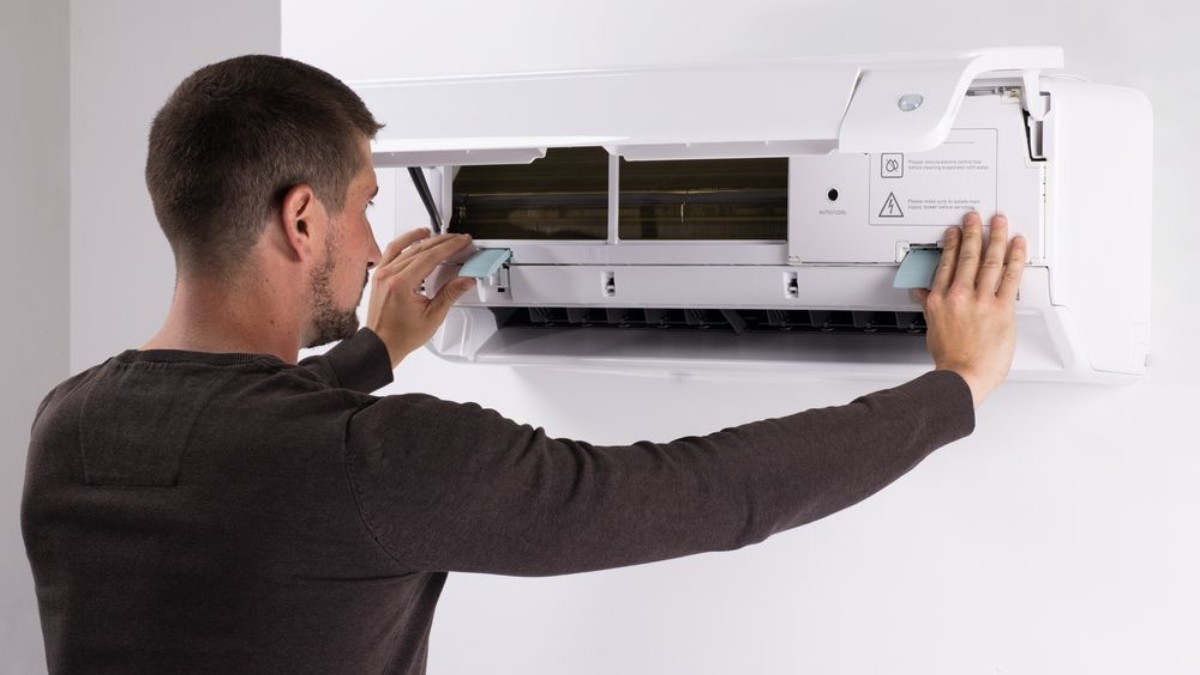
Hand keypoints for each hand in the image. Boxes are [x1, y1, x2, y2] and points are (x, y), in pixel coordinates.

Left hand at [365, 228, 475, 367]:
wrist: (381, 344)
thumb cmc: (401, 335)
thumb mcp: (432, 316)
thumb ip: (450, 294)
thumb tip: (466, 280)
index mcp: (401, 284)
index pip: (430, 257)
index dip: (449, 247)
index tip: (461, 242)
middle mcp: (389, 275)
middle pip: (419, 249)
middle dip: (441, 242)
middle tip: (457, 239)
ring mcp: (382, 273)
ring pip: (405, 247)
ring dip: (423, 238)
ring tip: (437, 234)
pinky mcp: (379, 275)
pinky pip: (391, 252)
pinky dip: (403, 243)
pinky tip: (413, 240)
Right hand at [914, 213, 1026, 407]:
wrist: (963, 375)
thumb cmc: (950, 358)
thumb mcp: (932, 328)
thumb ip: (929, 306)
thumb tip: (923, 293)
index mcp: (939, 300)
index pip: (946, 264)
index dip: (951, 244)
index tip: (955, 232)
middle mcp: (959, 296)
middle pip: (967, 256)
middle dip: (973, 232)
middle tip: (976, 217)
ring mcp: (981, 300)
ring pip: (989, 260)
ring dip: (995, 237)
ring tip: (999, 222)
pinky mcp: (1002, 308)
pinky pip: (1010, 276)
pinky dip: (1015, 257)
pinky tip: (1018, 244)